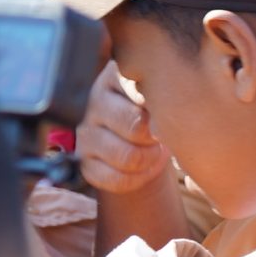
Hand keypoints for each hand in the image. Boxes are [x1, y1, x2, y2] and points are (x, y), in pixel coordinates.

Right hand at [74, 61, 170, 195]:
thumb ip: (166, 91)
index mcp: (116, 78)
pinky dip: (138, 178)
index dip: (157, 106)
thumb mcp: (162, 96)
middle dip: (156, 136)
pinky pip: (117, 179)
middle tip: (161, 135)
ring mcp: (87, 133)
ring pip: (128, 156)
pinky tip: (143, 169)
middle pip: (135, 125)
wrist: (144, 143)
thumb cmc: (157, 113)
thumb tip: (170, 106)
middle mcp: (95, 102)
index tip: (165, 111)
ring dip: (150, 159)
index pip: (136, 87)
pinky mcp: (85, 163)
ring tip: (155, 151)